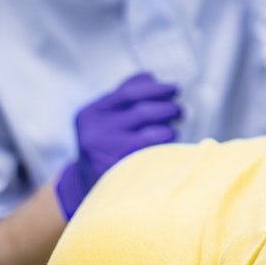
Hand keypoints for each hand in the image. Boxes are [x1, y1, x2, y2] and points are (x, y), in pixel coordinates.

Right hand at [55, 72, 180, 217]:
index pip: (129, 93)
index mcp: (90, 113)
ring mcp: (107, 155)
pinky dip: (167, 147)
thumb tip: (153, 78)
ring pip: (153, 134)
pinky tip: (170, 145)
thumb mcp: (104, 118)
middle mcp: (95, 132)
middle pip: (144, 111)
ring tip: (174, 128)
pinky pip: (155, 155)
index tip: (174, 88)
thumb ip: (125, 96)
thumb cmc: (104, 144)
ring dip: (170, 129)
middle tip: (180, 110)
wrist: (85, 187)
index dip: (157, 88)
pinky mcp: (122, 174)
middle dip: (169, 108)